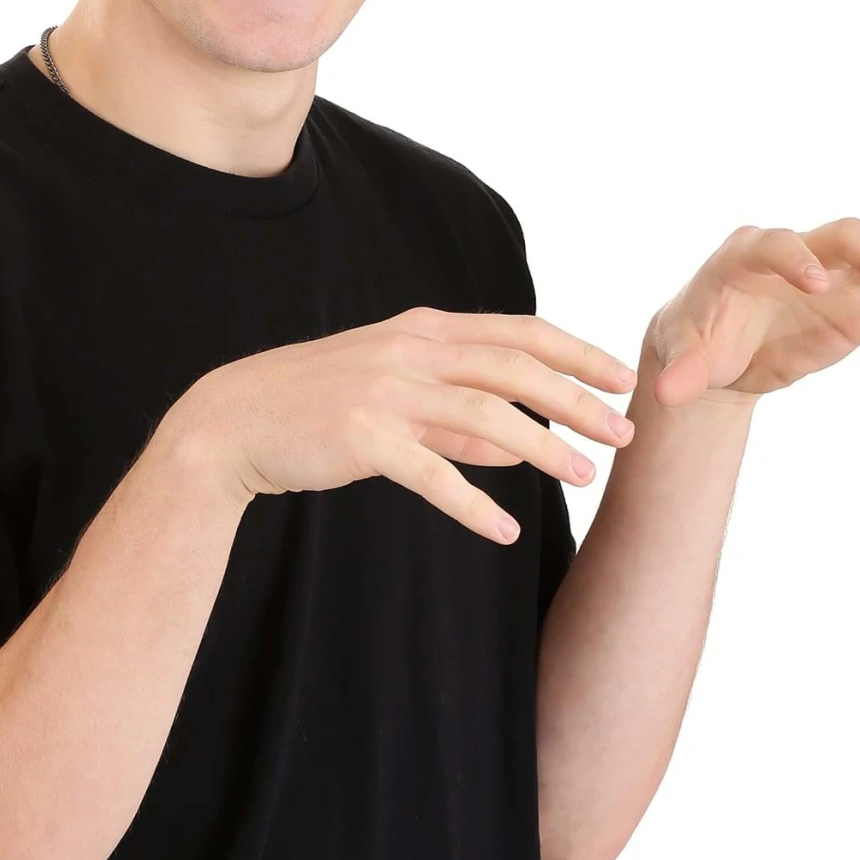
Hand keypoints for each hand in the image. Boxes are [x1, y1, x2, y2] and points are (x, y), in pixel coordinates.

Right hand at [172, 306, 640, 544]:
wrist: (235, 420)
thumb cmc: (319, 408)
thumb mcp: (394, 397)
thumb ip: (456, 418)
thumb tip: (517, 442)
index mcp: (423, 329)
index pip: (518, 331)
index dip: (576, 352)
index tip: (623, 378)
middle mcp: (411, 350)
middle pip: (515, 369)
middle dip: (578, 401)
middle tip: (624, 434)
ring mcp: (386, 391)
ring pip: (486, 417)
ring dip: (542, 448)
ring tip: (582, 477)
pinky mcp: (363, 437)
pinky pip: (432, 473)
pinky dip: (473, 503)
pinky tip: (505, 530)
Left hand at [645, 219, 859, 403]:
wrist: (717, 354)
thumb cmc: (695, 341)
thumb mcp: (682, 356)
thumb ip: (680, 370)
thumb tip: (665, 394)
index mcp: (747, 255)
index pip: (776, 244)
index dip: (797, 258)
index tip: (817, 283)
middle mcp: (801, 254)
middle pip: (845, 236)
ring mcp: (838, 276)